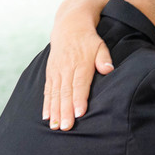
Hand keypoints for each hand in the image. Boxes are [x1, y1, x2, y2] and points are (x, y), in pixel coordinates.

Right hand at [44, 5, 114, 131]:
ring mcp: (56, 71)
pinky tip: (47, 117)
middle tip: (66, 127)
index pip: (80, 84)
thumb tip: (108, 69)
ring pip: (55, 94)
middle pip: (66, 93)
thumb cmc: (89, 40)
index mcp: (80, 63)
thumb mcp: (100, 45)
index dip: (79, 99)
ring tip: (55, 126)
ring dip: (55, 111)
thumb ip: (104, 58)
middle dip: (65, 111)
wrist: (69, 26)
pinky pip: (47, 91)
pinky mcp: (50, 73)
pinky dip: (46, 104)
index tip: (80, 113)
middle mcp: (66, 68)